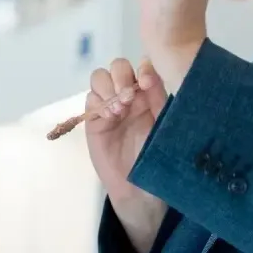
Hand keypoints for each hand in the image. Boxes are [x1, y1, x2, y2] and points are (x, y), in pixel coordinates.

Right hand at [85, 57, 168, 252]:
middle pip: (118, 66)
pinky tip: (110, 116)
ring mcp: (109, 105)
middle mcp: (128, 95)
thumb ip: (158, 98)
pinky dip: (98, 102)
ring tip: (119, 109)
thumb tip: (149, 72)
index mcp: (149, 93)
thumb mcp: (162, 124)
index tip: (146, 84)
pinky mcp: (94, 119)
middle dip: (121, 75)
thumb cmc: (155, 156)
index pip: (142, 65)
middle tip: (128, 96)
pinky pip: (90, 99)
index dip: (142, 69)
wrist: (139, 187)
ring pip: (100, 77)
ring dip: (108, 87)